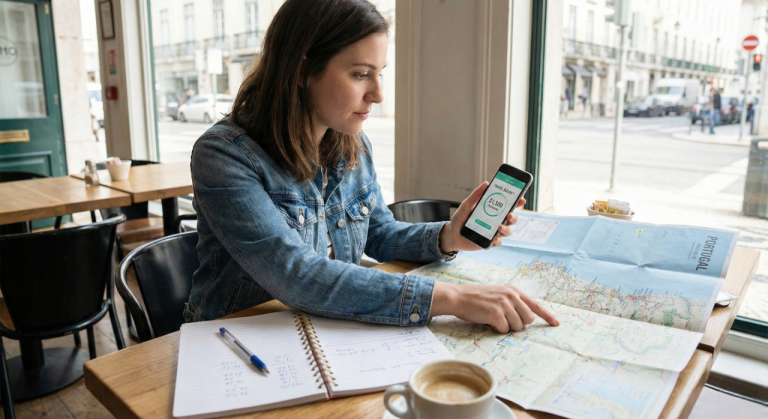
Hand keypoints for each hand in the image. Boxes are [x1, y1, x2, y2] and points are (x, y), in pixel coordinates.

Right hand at [431, 282, 559, 331]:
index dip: (547, 315)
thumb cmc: (477, 298)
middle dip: (519, 323)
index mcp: (514, 290)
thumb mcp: (499, 294)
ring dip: (506, 327)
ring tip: (494, 318)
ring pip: (517, 326)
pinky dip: (496, 329)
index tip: (556, 323)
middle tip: (504, 319)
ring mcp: (505, 304)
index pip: (536, 305)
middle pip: (528, 319)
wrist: (459, 297)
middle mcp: (512, 295)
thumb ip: (513, 302)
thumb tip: (526, 318)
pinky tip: (488, 320)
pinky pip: (504, 329)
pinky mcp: (496, 313)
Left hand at [438, 182, 525, 251]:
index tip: (521, 199)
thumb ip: (476, 195)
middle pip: (511, 220)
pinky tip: (495, 238)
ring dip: (507, 229)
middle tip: (509, 215)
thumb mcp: (466, 205)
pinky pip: (498, 243)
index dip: (517, 203)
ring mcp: (493, 232)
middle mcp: (496, 221)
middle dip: (514, 217)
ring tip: (500, 227)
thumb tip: (486, 183)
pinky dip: (498, 241)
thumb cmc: (460, 219)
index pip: (508, 206)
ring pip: (508, 231)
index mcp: (493, 211)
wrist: (451, 234)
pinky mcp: (489, 242)